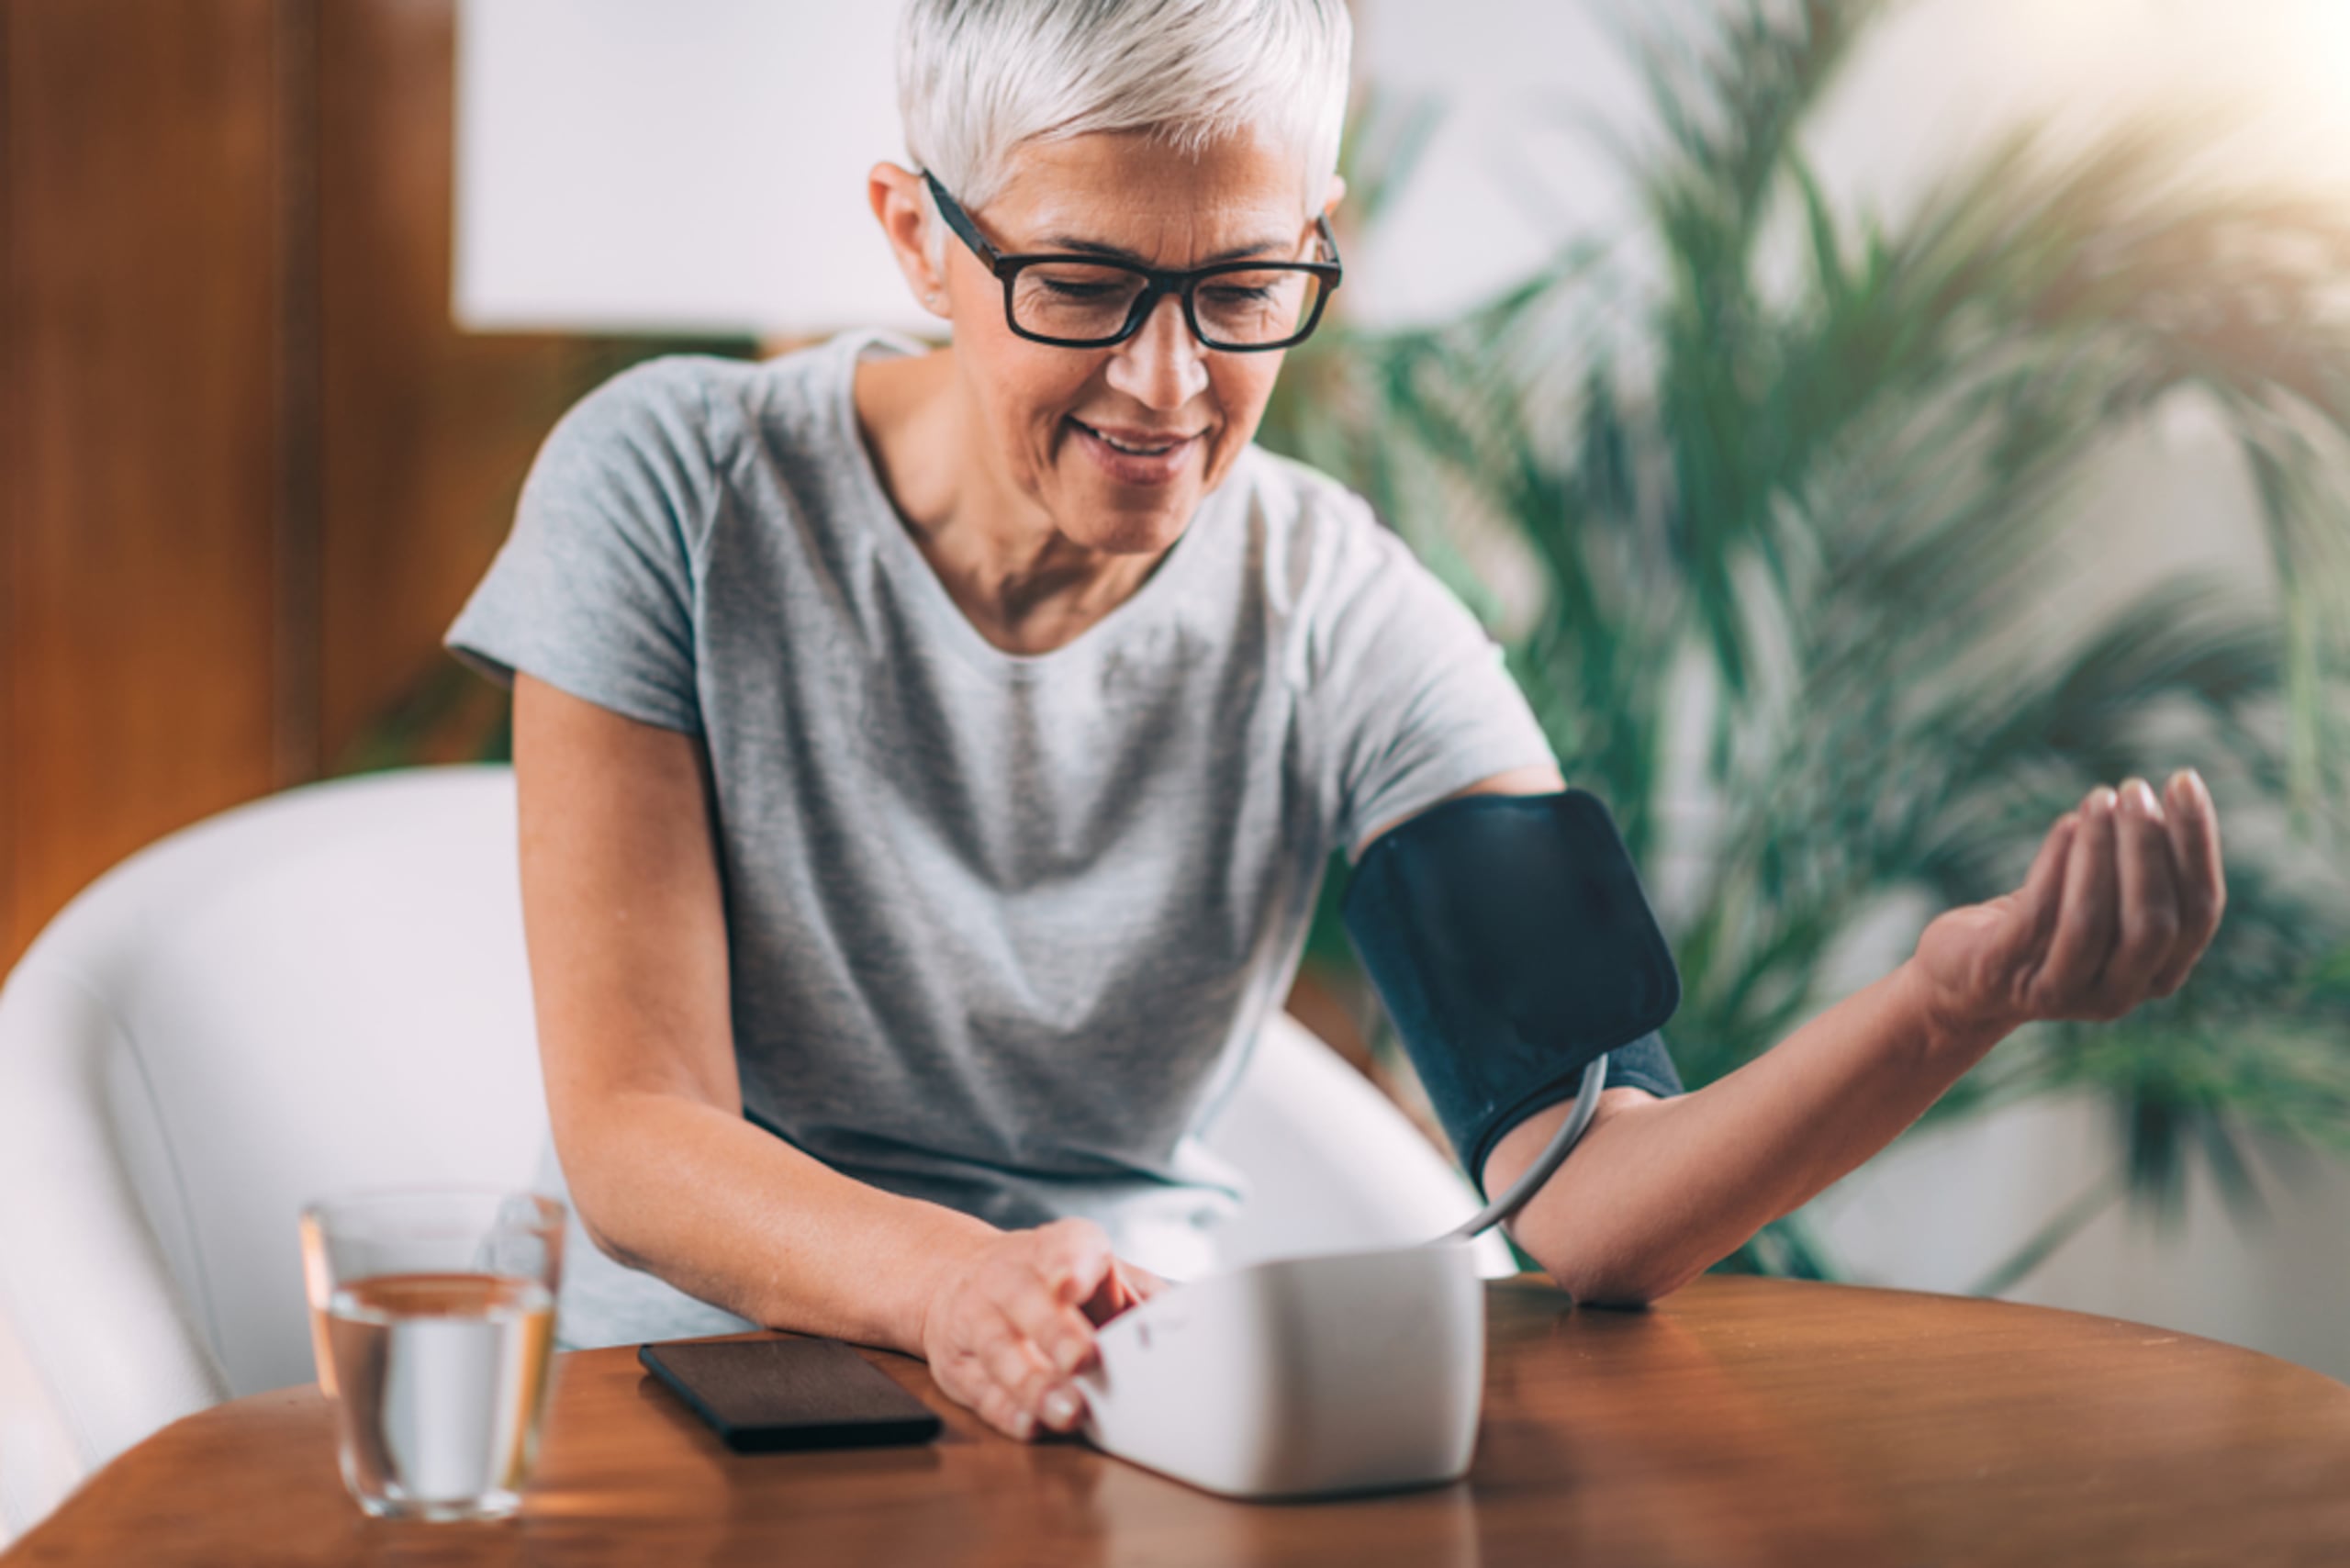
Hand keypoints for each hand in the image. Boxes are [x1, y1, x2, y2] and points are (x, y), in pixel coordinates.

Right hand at [916, 1218, 1165, 1441]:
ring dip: (1034, 1383)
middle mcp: (1010, 1278)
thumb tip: (1183, 1320)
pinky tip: (1031, 1424)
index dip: (1070, 1265)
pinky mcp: (958, 1363)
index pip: (1064, 1248)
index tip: (1073, 1284)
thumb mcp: (1091, 1267)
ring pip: (1000, 1350)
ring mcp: (978, 1319)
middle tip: (1083, 1360)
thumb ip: (1137, 1293)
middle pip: (1027, 1302)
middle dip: (1055, 1331)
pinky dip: (1006, 1410)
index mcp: (1054, 1248)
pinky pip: (980, 1389)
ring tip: (1068, 1410)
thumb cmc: (1047, 1279)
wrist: (955, 1276)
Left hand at [1911, 771, 2225, 1040]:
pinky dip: (2057, 862)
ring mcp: (2062, 992)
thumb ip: (2145, 870)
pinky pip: (2039, 915)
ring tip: (2099, 797)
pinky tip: (2067, 823)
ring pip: (2093, 920)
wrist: (1964, 975)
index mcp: (2160, 974)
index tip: (2184, 781)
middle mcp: (2120, 994)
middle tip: (2134, 789)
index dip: (2197, 845)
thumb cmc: (2048, 924)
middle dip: (2147, 848)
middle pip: (2154, 922)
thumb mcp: (2107, 902)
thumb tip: (2179, 793)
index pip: (2200, 913)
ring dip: (2100, 850)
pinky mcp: (2006, 975)